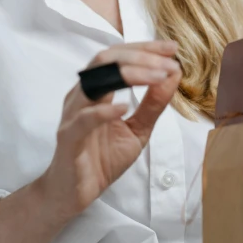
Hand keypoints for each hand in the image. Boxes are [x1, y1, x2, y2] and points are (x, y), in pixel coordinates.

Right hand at [39, 40, 181, 220]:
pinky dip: (103, 111)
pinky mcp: (69, 138)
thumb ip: (153, 103)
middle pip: (104, 60)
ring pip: (94, 83)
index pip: (117, 57)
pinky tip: (124, 108)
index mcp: (96, 90)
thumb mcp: (138, 129)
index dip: (144, 48)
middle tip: (167, 61)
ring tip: (157, 77)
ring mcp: (72, 115)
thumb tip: (173, 74)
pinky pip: (83, 120)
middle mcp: (81, 95)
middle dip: (139, 56)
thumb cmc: (102, 159)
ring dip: (128, 75)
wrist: (74, 194)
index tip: (171, 48)